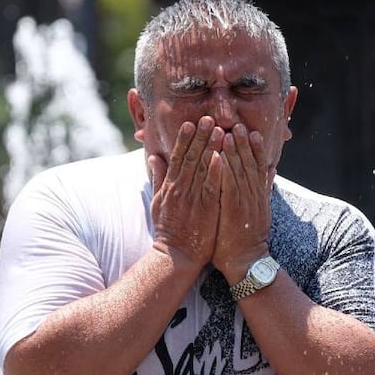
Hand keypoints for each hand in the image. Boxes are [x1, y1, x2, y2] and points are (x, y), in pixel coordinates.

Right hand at [149, 117, 222, 267]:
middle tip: (208, 118)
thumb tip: (154, 157)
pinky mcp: (204, 209)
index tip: (190, 123)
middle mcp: (180, 189)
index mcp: (170, 186)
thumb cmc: (168, 231)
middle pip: (191, 158)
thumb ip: (159, 178)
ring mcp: (192, 199)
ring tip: (218, 130)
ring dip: (210, 147)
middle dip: (200, 137)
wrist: (176, 256)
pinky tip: (220, 157)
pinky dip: (215, 171)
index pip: (178, 158)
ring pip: (202, 168)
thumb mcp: (157, 202)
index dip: (184, 139)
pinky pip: (211, 187)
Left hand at [213, 123, 272, 278]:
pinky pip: (230, 186)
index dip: (256, 149)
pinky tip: (220, 156)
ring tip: (231, 133)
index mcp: (259, 197)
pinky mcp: (234, 210)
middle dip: (245, 144)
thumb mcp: (259, 212)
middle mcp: (254, 197)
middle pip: (251, 165)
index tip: (252, 132)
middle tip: (240, 125)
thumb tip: (271, 172)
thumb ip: (263, 191)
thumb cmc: (246, 240)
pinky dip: (226, 170)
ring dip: (236, 151)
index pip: (259, 168)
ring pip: (241, 172)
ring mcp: (245, 203)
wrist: (247, 262)